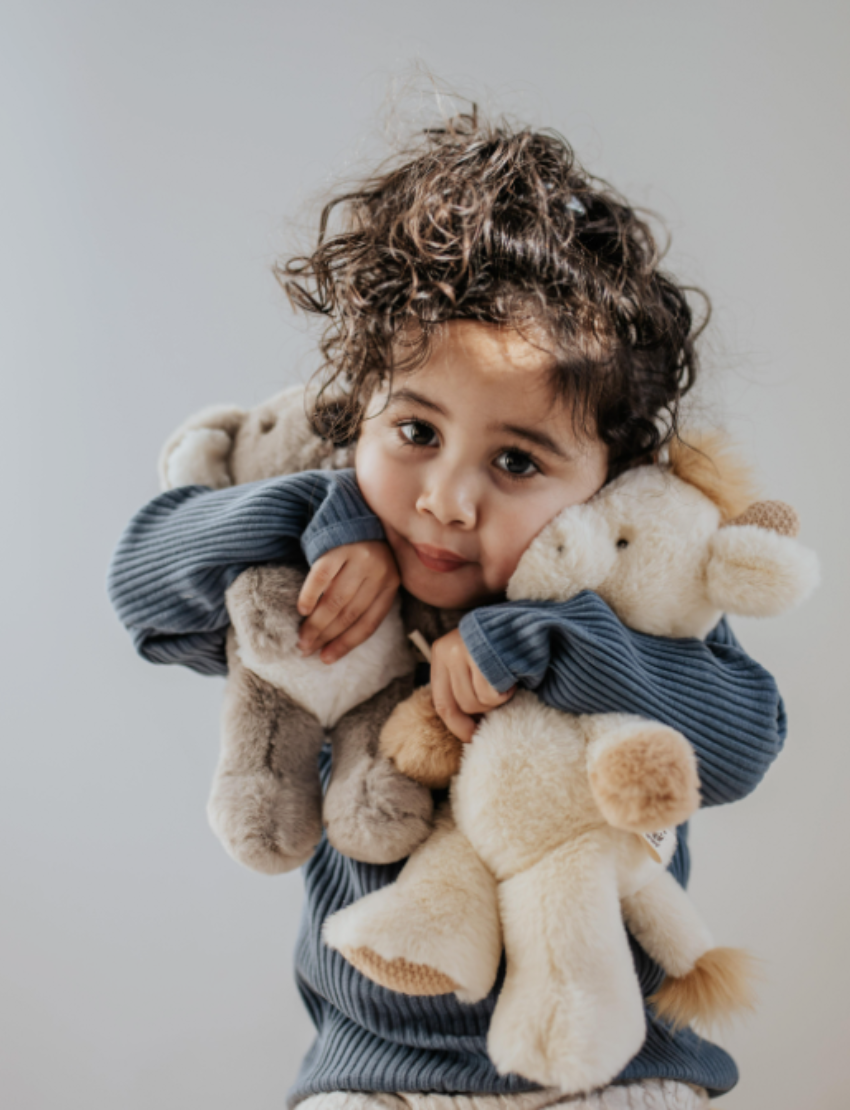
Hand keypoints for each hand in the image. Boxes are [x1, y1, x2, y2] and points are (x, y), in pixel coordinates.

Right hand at [297, 542, 399, 663]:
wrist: (355, 513)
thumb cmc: (363, 554)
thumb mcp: (376, 576)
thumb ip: (366, 600)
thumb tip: (337, 639)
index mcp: (391, 584)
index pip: (368, 623)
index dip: (346, 644)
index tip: (327, 658)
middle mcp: (378, 572)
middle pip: (349, 614)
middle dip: (326, 636)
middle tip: (307, 650)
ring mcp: (358, 559)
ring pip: (334, 600)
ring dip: (316, 624)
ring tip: (302, 638)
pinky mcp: (337, 548)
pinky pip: (320, 577)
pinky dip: (310, 596)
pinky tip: (302, 610)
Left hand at [430, 628, 514, 742]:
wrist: (523, 620)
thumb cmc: (498, 643)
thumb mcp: (471, 657)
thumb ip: (462, 682)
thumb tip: (465, 728)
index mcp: (440, 652)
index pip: (441, 701)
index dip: (457, 725)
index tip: (472, 737)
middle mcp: (447, 651)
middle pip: (461, 704)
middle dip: (483, 708)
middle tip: (499, 694)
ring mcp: (463, 652)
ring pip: (476, 701)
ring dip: (496, 699)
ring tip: (505, 681)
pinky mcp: (481, 656)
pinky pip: (490, 694)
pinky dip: (505, 692)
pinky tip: (511, 677)